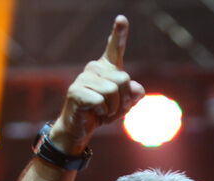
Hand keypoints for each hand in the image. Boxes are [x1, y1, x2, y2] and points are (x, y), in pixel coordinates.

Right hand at [50, 15, 145, 153]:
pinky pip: (101, 101)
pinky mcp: (76, 91)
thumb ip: (134, 94)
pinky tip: (94, 113)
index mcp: (106, 68)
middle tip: (113, 109)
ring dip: (113, 108)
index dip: (119, 34)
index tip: (121, 19)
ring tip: (104, 112)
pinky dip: (103, 112)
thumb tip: (136, 88)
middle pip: (124, 79)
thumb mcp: (124, 104)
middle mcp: (94, 68)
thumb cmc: (102, 113)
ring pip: (113, 91)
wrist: (81, 128)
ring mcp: (83, 78)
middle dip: (124, 99)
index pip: (114, 48)